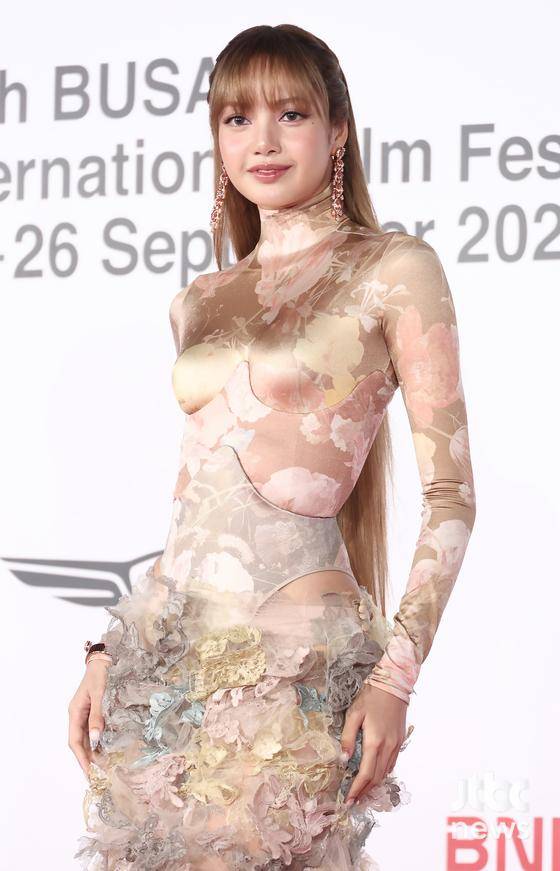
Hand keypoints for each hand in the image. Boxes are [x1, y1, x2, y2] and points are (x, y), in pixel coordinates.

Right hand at [68, 659, 109, 781]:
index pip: (75, 741)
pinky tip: (106, 750)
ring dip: (93, 753)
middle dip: (87, 760)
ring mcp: (85, 714)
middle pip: (79, 743)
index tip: (89, 773)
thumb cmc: (101, 673)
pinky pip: (93, 731)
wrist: (105, 658)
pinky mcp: (94, 712)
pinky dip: (99, 743)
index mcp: (75, 712)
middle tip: (98, 776)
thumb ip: (96, 716)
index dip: (81, 758)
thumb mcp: (99, 694)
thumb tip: (95, 739)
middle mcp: (78, 715)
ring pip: (86, 739)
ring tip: (103, 768)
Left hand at [341, 682, 407, 804]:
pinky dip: (381, 774)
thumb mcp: (354, 714)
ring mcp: (396, 745)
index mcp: (374, 742)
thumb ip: (347, 737)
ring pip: (385, 773)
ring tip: (361, 792)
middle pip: (376, 778)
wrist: (394, 684)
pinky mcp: (400, 741)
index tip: (348, 800)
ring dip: (373, 785)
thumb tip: (343, 760)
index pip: (365, 774)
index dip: (356, 790)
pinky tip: (373, 775)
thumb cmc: (371, 697)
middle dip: (364, 792)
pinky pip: (391, 764)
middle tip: (352, 801)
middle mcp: (388, 747)